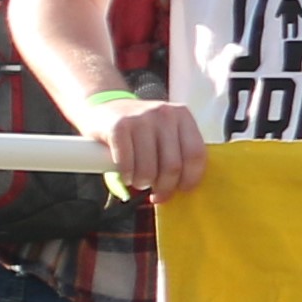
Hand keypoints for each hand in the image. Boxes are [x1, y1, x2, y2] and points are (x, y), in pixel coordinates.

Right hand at [91, 97, 205, 200]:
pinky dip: (127, 175)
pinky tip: (126, 176)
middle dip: (165, 186)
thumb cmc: (141, 128)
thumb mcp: (166, 131)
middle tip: (158, 194)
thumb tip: (187, 186)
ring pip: (149, 167)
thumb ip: (179, 150)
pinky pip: (126, 162)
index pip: (196, 154)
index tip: (183, 190)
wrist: (105, 107)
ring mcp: (140, 118)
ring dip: (143, 183)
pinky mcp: (118, 126)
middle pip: (173, 164)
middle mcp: (164, 114)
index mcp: (183, 116)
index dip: (191, 178)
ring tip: (140, 182)